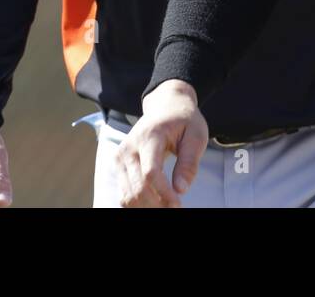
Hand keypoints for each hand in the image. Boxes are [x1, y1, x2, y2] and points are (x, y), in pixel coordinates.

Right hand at [116, 80, 207, 207]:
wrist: (166, 106)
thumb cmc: (184, 121)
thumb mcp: (196, 136)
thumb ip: (189, 162)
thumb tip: (181, 189)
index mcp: (150, 136)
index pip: (151, 172)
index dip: (164, 193)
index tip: (179, 204)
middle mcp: (129, 147)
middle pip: (137, 186)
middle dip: (156, 204)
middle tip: (175, 208)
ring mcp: (120, 156)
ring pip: (128, 194)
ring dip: (147, 207)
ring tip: (166, 207)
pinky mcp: (118, 164)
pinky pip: (124, 192)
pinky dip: (138, 204)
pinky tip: (154, 204)